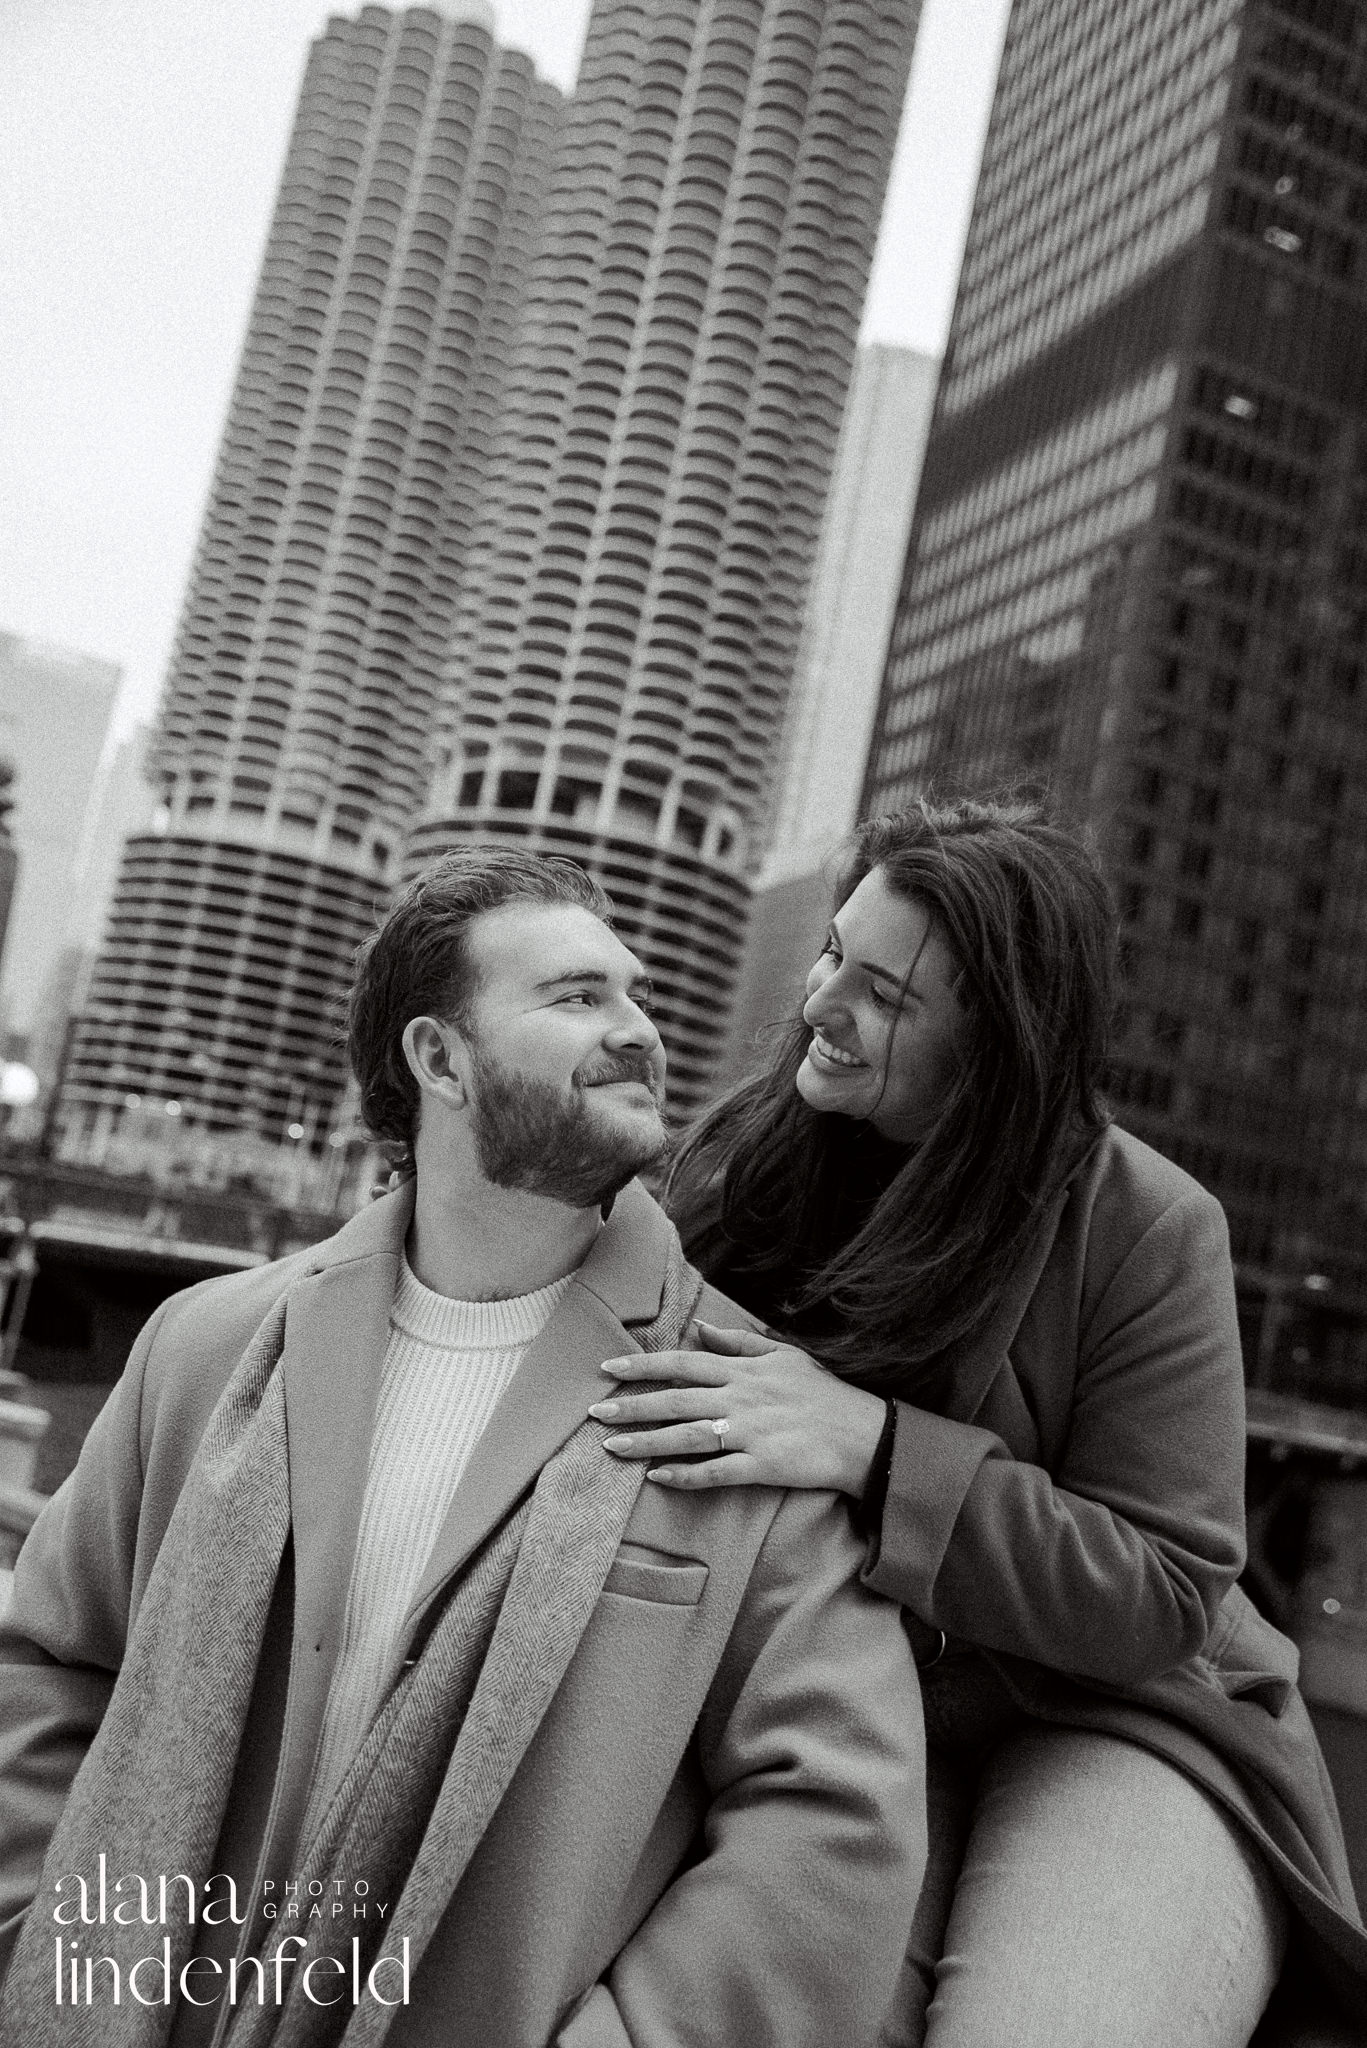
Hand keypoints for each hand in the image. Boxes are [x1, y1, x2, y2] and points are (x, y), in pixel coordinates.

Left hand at [589, 1321, 887, 1494]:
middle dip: (631, 1404)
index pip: (682, 1363)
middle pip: (675, 1400)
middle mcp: (741, 1398)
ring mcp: (751, 1433)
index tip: (607, 1367)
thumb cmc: (824, 1393)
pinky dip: (684, 1475)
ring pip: (687, 1436)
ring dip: (646, 1441)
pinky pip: (715, 1472)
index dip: (642, 1364)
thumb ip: (740, 1343)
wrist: (864, 1434)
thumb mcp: (785, 1355)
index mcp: (744, 1371)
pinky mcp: (763, 1466)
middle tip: (593, 1411)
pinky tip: (657, 1477)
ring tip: (611, 1447)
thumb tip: (702, 1329)